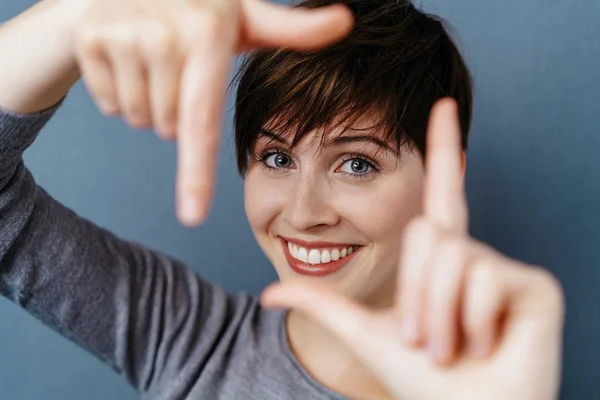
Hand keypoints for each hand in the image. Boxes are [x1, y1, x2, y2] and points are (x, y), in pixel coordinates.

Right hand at [71, 0, 352, 224]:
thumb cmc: (202, 9)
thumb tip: (346, 22)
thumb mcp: (246, 17)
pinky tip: (128, 57)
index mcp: (209, 34)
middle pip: (170, 129)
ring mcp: (123, 36)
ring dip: (150, 103)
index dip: (197, 174)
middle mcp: (164, 36)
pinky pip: (113, 105)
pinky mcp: (91, 40)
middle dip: (177, 112)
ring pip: (141, 120)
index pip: (203, 121)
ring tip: (154, 59)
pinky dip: (121, 92)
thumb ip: (292, 29)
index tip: (191, 217)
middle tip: (179, 67)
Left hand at [260, 98, 564, 399]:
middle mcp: (474, 254)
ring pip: (452, 257)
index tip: (441, 104)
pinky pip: (483, 280)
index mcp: (440, 259)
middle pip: (426, 235)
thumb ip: (319, 302)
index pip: (440, 192)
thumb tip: (267, 292)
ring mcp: (506, 269)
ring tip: (452, 347)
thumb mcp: (363, 331)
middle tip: (427, 340)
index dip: (441, 148)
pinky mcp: (534, 285)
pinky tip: (484, 344)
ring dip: (438, 315)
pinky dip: (468, 322)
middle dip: (415, 295)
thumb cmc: (417, 378)